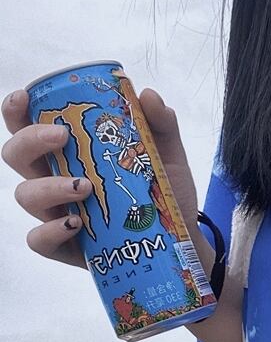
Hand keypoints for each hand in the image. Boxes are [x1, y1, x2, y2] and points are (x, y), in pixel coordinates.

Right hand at [2, 86, 198, 269]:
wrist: (183, 235)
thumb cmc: (164, 191)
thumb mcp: (169, 155)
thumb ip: (161, 124)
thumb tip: (147, 95)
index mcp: (70, 153)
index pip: (30, 128)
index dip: (16, 112)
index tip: (23, 98)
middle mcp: (55, 180)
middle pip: (17, 156)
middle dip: (31, 142)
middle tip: (62, 138)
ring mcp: (57, 213)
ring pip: (26, 195)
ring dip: (49, 186)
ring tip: (84, 186)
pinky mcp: (66, 246)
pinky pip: (39, 240)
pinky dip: (50, 230)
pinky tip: (74, 223)